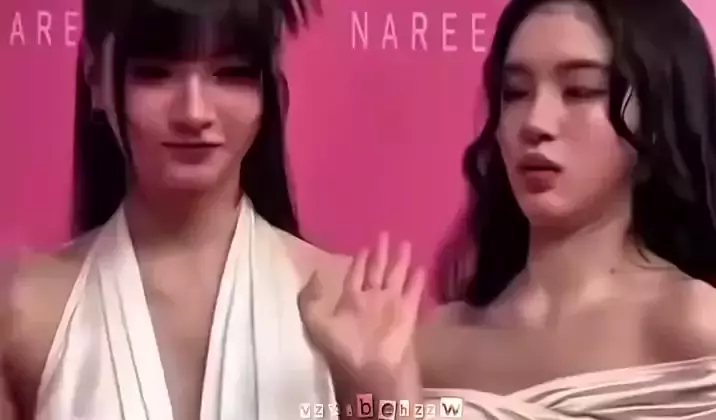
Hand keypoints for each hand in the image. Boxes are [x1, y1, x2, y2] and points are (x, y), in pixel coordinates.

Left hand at [298, 233, 425, 382]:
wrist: (371, 377)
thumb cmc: (343, 351)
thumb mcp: (316, 323)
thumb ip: (311, 298)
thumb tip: (316, 273)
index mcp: (349, 303)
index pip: (355, 275)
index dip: (359, 260)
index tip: (364, 245)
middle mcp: (371, 302)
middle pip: (376, 272)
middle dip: (380, 254)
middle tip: (385, 233)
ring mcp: (390, 308)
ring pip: (396, 278)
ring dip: (401, 262)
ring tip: (406, 243)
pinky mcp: (408, 315)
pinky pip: (413, 293)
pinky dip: (417, 281)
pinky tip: (422, 267)